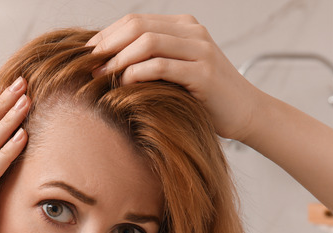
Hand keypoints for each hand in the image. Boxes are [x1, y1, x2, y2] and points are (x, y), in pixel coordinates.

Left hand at [87, 14, 261, 141]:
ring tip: (102, 76)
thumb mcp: (176, 71)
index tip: (87, 55)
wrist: (245, 112)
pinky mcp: (203, 73)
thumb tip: (106, 63)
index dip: (107, 35)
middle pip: (138, 26)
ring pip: (148, 42)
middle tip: (88, 65)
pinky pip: (162, 66)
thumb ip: (151, 60)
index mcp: (183, 26)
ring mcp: (200, 50)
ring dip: (119, 59)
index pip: (135, 20)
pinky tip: (124, 84)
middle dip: (108, 45)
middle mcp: (192, 32)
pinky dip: (137, 73)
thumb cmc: (204, 97)